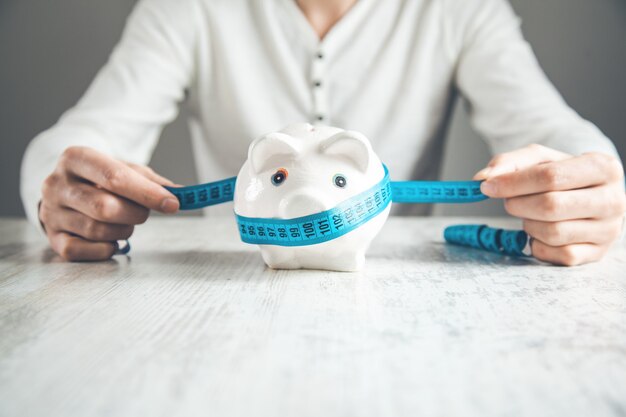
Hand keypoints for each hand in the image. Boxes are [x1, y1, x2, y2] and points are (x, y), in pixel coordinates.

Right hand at [39, 146, 179, 260]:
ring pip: (97, 231)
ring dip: (123, 231)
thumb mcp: (125, 169)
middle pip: (105, 207)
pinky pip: (83, 251)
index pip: (114, 177)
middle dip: (135, 214)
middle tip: (143, 212)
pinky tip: (110, 237)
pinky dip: (106, 248)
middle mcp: (57, 184)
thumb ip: (153, 182)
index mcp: (76, 158)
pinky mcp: (52, 237)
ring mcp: (51, 212)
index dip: (147, 193)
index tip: (172, 203)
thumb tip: (182, 195)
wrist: (66, 188)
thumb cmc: (100, 178)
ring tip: (125, 221)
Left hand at [474, 144, 625, 265]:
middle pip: (550, 206)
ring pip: (553, 232)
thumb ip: (510, 163)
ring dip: (528, 224)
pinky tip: (541, 232)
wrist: (589, 194)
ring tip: (530, 214)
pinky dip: (539, 244)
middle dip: (518, 204)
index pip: (550, 176)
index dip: (513, 183)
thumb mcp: (540, 159)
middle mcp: (613, 199)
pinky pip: (559, 255)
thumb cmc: (564, 175)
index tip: (487, 186)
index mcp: (603, 167)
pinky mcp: (598, 253)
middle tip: (509, 201)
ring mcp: (608, 230)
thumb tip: (483, 178)